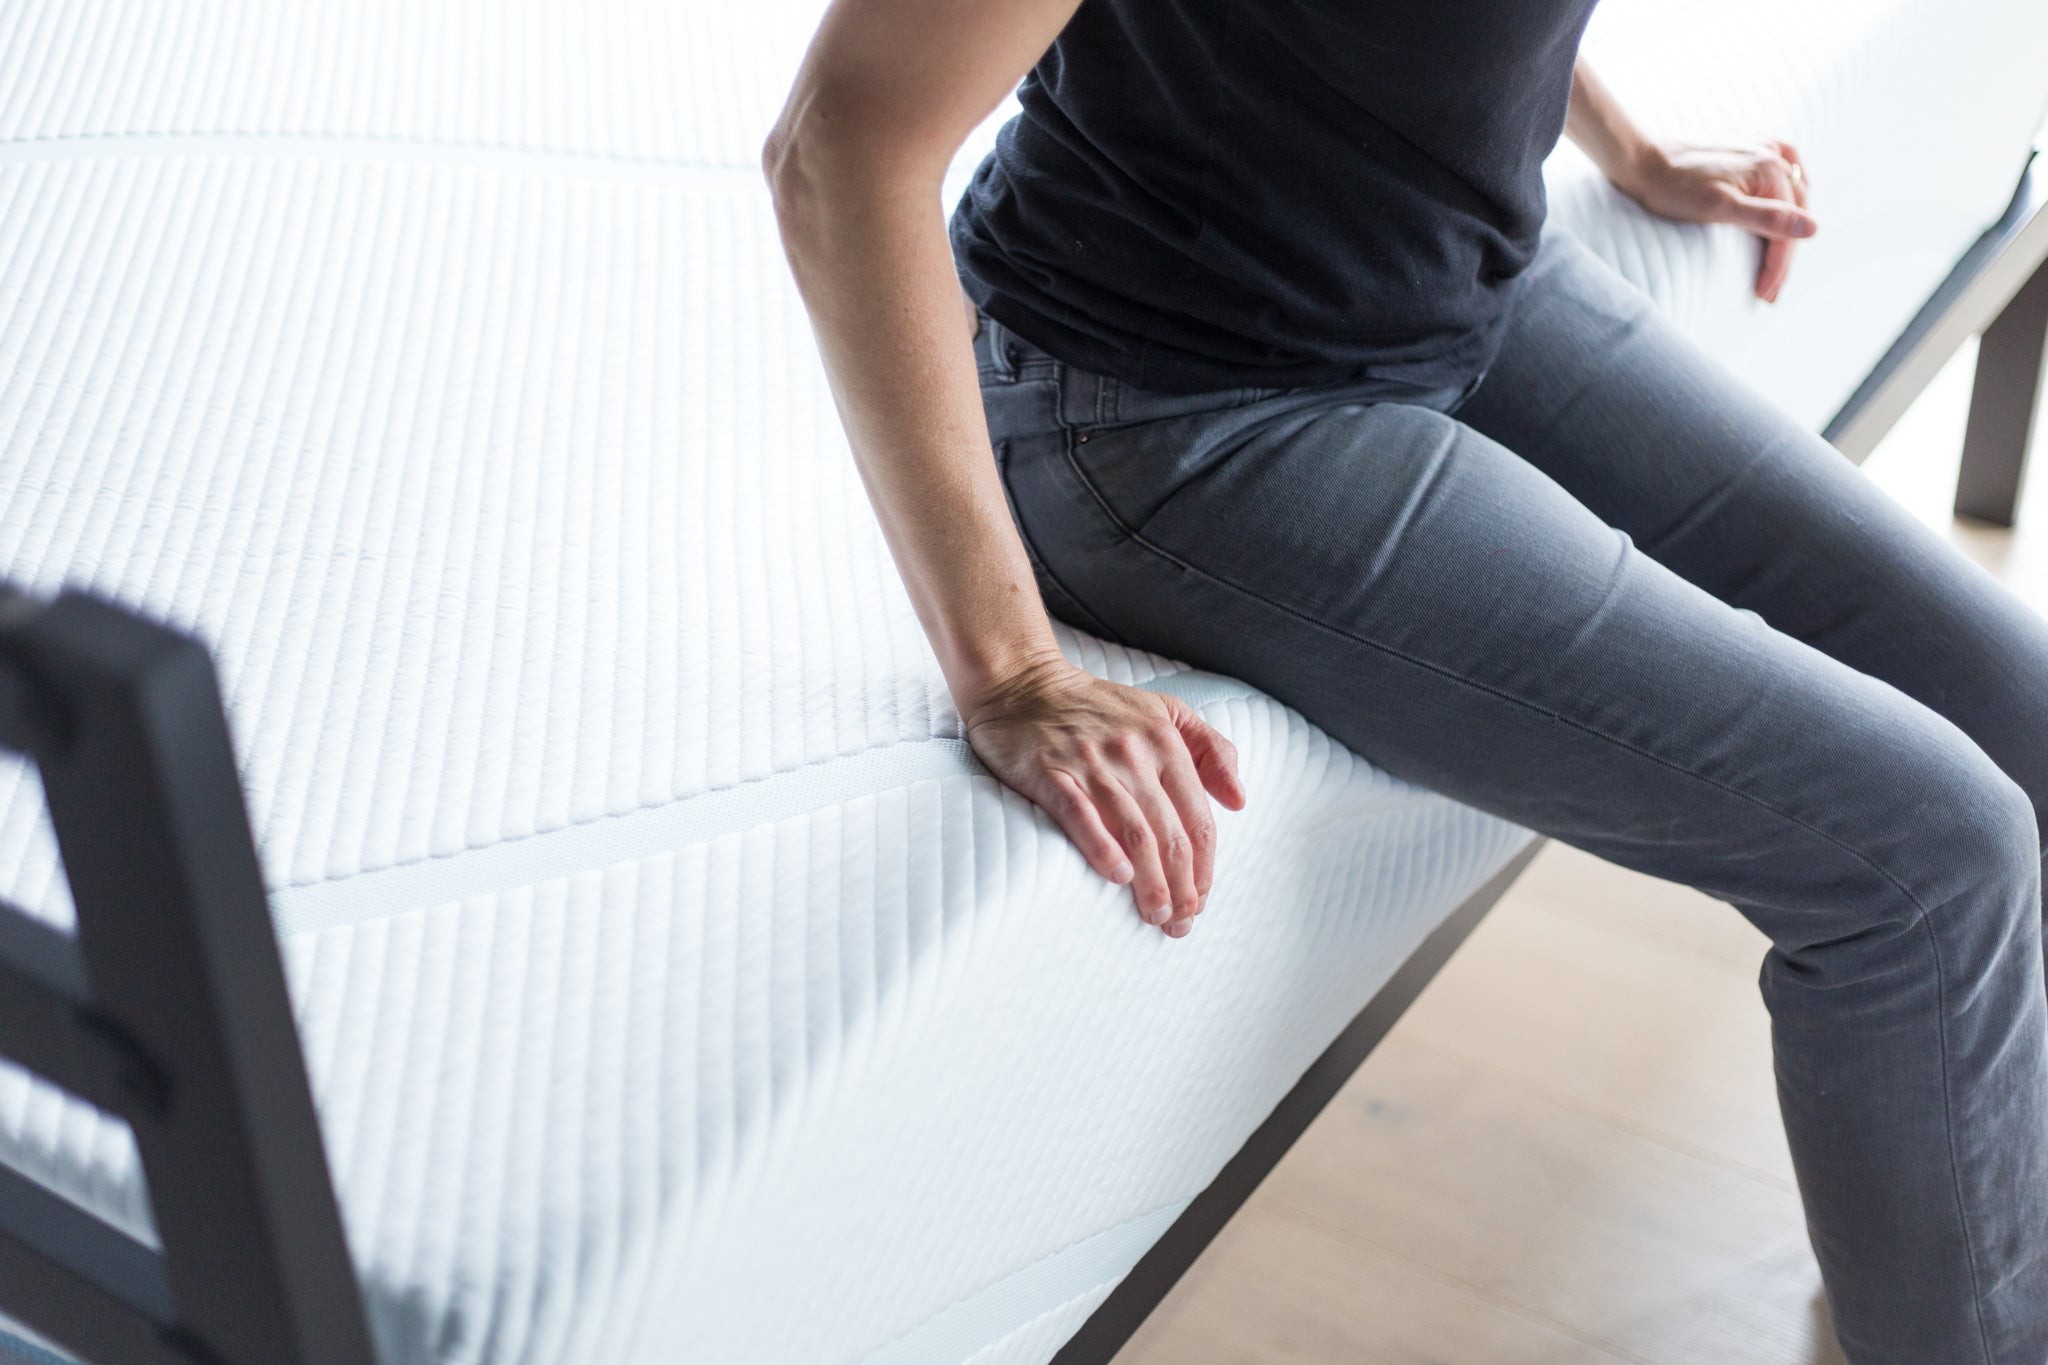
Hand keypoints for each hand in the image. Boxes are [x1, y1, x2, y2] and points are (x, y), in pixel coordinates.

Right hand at [963, 656, 1246, 937]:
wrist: (1021, 682)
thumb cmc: (1096, 705)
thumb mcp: (1165, 710)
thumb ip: (1210, 749)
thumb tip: (1239, 801)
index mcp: (1166, 741)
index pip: (1198, 819)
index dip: (1205, 868)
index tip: (1201, 901)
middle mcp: (1134, 753)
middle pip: (1172, 834)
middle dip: (1182, 887)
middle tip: (1179, 923)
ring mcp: (1092, 763)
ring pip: (1135, 832)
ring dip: (1151, 881)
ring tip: (1156, 915)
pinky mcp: (1050, 772)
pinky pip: (1081, 815)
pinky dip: (1102, 848)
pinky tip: (1117, 876)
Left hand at [1618, 139, 1816, 303]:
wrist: (1639, 157)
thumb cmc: (1672, 187)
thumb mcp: (1719, 208)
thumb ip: (1766, 218)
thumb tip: (1812, 229)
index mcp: (1770, 170)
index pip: (1784, 230)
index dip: (1777, 267)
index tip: (1765, 296)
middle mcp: (1772, 152)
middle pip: (1791, 211)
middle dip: (1783, 251)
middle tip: (1769, 287)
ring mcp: (1760, 144)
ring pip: (1791, 189)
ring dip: (1789, 221)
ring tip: (1778, 254)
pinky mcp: (1745, 142)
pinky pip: (1780, 166)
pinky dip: (1784, 189)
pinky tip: (1782, 200)